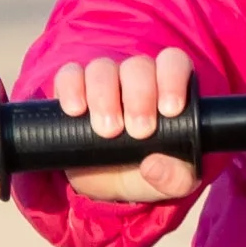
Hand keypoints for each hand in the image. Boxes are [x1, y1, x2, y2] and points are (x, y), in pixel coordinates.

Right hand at [51, 46, 203, 206]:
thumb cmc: (146, 173)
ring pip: (103, 68)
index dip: (172, 78)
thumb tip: (154, 166)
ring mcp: (103, 80)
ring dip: (104, 96)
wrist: (105, 184)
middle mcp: (136, 78)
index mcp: (167, 89)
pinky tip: (76, 111)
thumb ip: (175, 178)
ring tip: (107, 130)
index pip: (174, 62)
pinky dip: (72, 88)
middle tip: (138, 131)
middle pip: (138, 66)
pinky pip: (70, 74)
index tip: (169, 110)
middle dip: (139, 97)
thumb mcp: (169, 183)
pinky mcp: (72, 88)